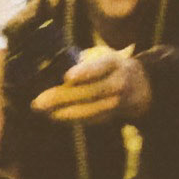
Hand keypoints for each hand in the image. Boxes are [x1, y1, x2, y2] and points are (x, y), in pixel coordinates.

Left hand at [34, 46, 150, 125]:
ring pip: (88, 110)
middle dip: (62, 98)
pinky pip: (89, 119)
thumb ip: (85, 65)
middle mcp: (118, 83)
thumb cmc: (112, 69)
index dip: (85, 72)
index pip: (100, 67)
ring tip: (42, 110)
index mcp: (114, 63)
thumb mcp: (104, 59)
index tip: (67, 76)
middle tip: (38, 102)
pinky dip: (70, 118)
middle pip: (89, 92)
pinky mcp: (111, 116)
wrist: (141, 87)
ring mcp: (116, 102)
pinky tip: (54, 116)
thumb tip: (55, 72)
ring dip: (62, 112)